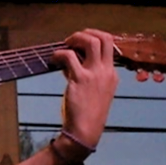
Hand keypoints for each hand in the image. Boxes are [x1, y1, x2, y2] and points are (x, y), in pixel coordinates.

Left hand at [51, 28, 118, 150]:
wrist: (85, 131)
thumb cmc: (86, 114)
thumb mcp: (92, 91)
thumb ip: (84, 74)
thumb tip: (69, 60)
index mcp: (112, 75)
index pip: (109, 46)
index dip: (94, 40)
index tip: (80, 44)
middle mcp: (106, 72)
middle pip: (104, 38)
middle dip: (87, 32)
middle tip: (73, 39)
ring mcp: (95, 74)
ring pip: (91, 41)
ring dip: (75, 38)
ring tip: (64, 45)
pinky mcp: (80, 79)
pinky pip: (69, 56)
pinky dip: (59, 53)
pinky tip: (53, 59)